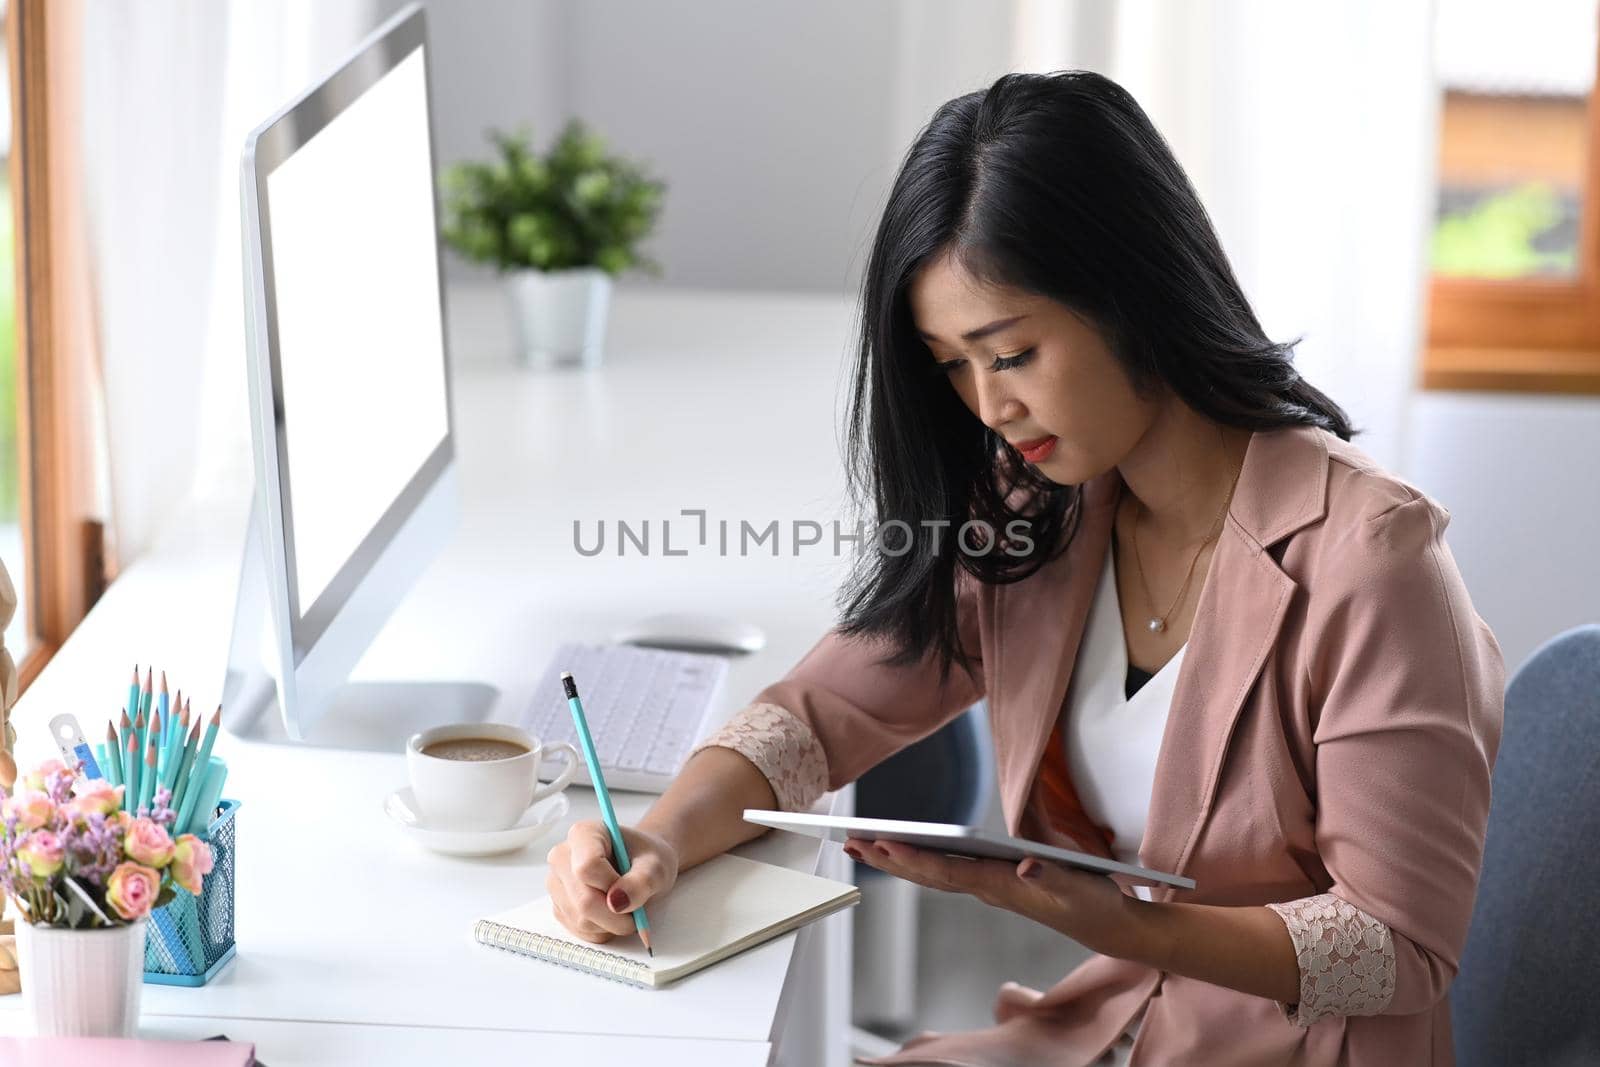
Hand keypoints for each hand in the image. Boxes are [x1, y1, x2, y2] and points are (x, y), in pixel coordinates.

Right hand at [546, 820, 679, 943]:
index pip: (586, 867)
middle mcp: (562, 857)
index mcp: (583, 834)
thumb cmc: (647, 859)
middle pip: (583, 900)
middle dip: (616, 914)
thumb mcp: (656, 866)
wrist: (642, 866)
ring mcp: (556, 884)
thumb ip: (642, 881)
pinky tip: (612, 914)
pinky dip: (603, 930)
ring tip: (626, 907)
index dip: (612, 885)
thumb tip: (618, 903)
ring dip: (611, 924)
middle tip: (637, 910)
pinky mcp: (559, 907)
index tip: (631, 885)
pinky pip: (580, 931)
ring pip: (581, 920)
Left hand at [845, 836, 1145, 959]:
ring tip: (861, 846)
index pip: (947, 871)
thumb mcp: (1080, 886)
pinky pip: (945, 872)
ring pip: (932, 873)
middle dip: (889, 858)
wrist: (1105, 925)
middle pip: (928, 873)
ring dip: (896, 860)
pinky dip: (917, 861)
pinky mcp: (993, 883)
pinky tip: (900, 854)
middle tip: (851, 842)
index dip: (914, 858)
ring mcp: (988, 887)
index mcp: (1001, 885)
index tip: (883, 843)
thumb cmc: (1093, 902)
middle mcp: (987, 887)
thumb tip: (1026, 865)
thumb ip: (1055, 874)